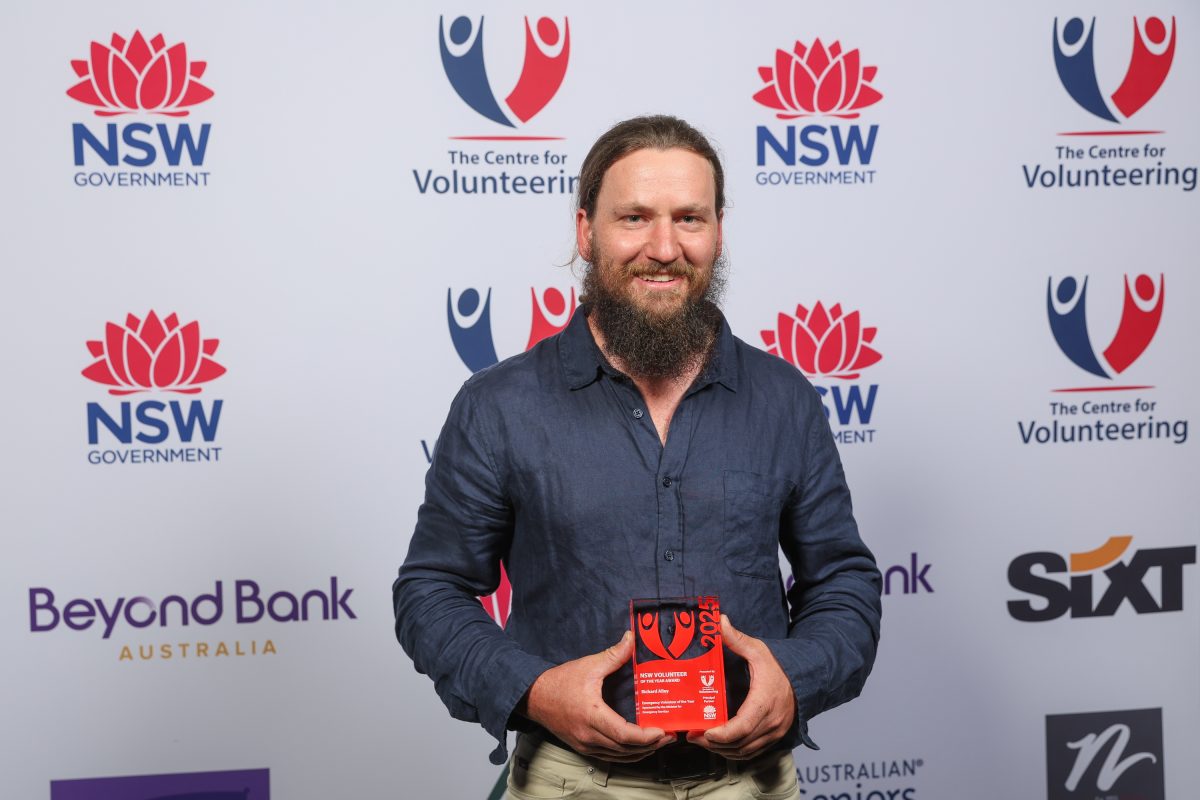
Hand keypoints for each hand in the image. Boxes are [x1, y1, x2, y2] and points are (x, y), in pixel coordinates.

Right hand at [523, 631, 674, 761]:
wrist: (533, 697)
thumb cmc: (559, 682)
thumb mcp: (588, 665)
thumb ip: (613, 655)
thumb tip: (631, 638)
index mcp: (592, 716)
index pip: (625, 734)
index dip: (647, 736)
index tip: (663, 730)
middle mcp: (589, 736)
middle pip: (626, 749)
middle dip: (652, 745)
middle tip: (670, 736)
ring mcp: (585, 745)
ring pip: (619, 757)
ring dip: (641, 752)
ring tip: (659, 742)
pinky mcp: (583, 748)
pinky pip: (610, 758)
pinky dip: (627, 755)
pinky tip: (638, 748)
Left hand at [688, 614, 794, 759]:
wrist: (805, 679)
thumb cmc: (779, 666)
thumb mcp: (758, 650)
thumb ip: (737, 639)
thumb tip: (719, 621)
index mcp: (764, 702)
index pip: (740, 727)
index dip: (719, 735)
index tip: (702, 732)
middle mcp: (770, 722)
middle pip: (738, 744)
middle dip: (712, 744)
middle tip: (692, 736)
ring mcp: (774, 733)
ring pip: (744, 752)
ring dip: (721, 751)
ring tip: (702, 741)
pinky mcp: (774, 737)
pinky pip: (751, 752)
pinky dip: (734, 752)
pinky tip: (720, 746)